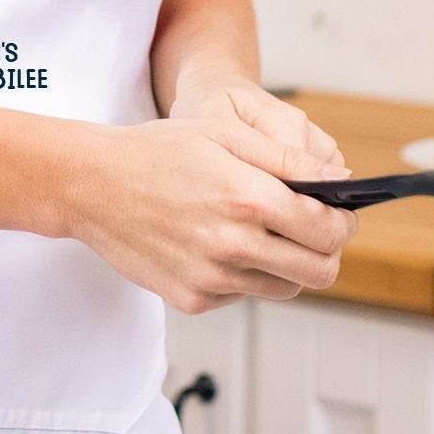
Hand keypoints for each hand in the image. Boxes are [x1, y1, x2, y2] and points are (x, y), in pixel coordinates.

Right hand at [66, 88, 357, 314]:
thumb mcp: (223, 134)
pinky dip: (242, 275)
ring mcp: (211, 277)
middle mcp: (233, 244)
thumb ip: (287, 160)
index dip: (344, 223)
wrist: (88, 184)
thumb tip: (339, 181)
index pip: (330, 231)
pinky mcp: (192, 299)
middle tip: (308, 230)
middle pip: (319, 271)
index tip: (338, 215)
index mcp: (248, 198)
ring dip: (283, 264)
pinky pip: (241, 296)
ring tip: (255, 233)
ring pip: (283, 287)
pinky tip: (215, 245)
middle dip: (325, 250)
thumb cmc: (154, 151)